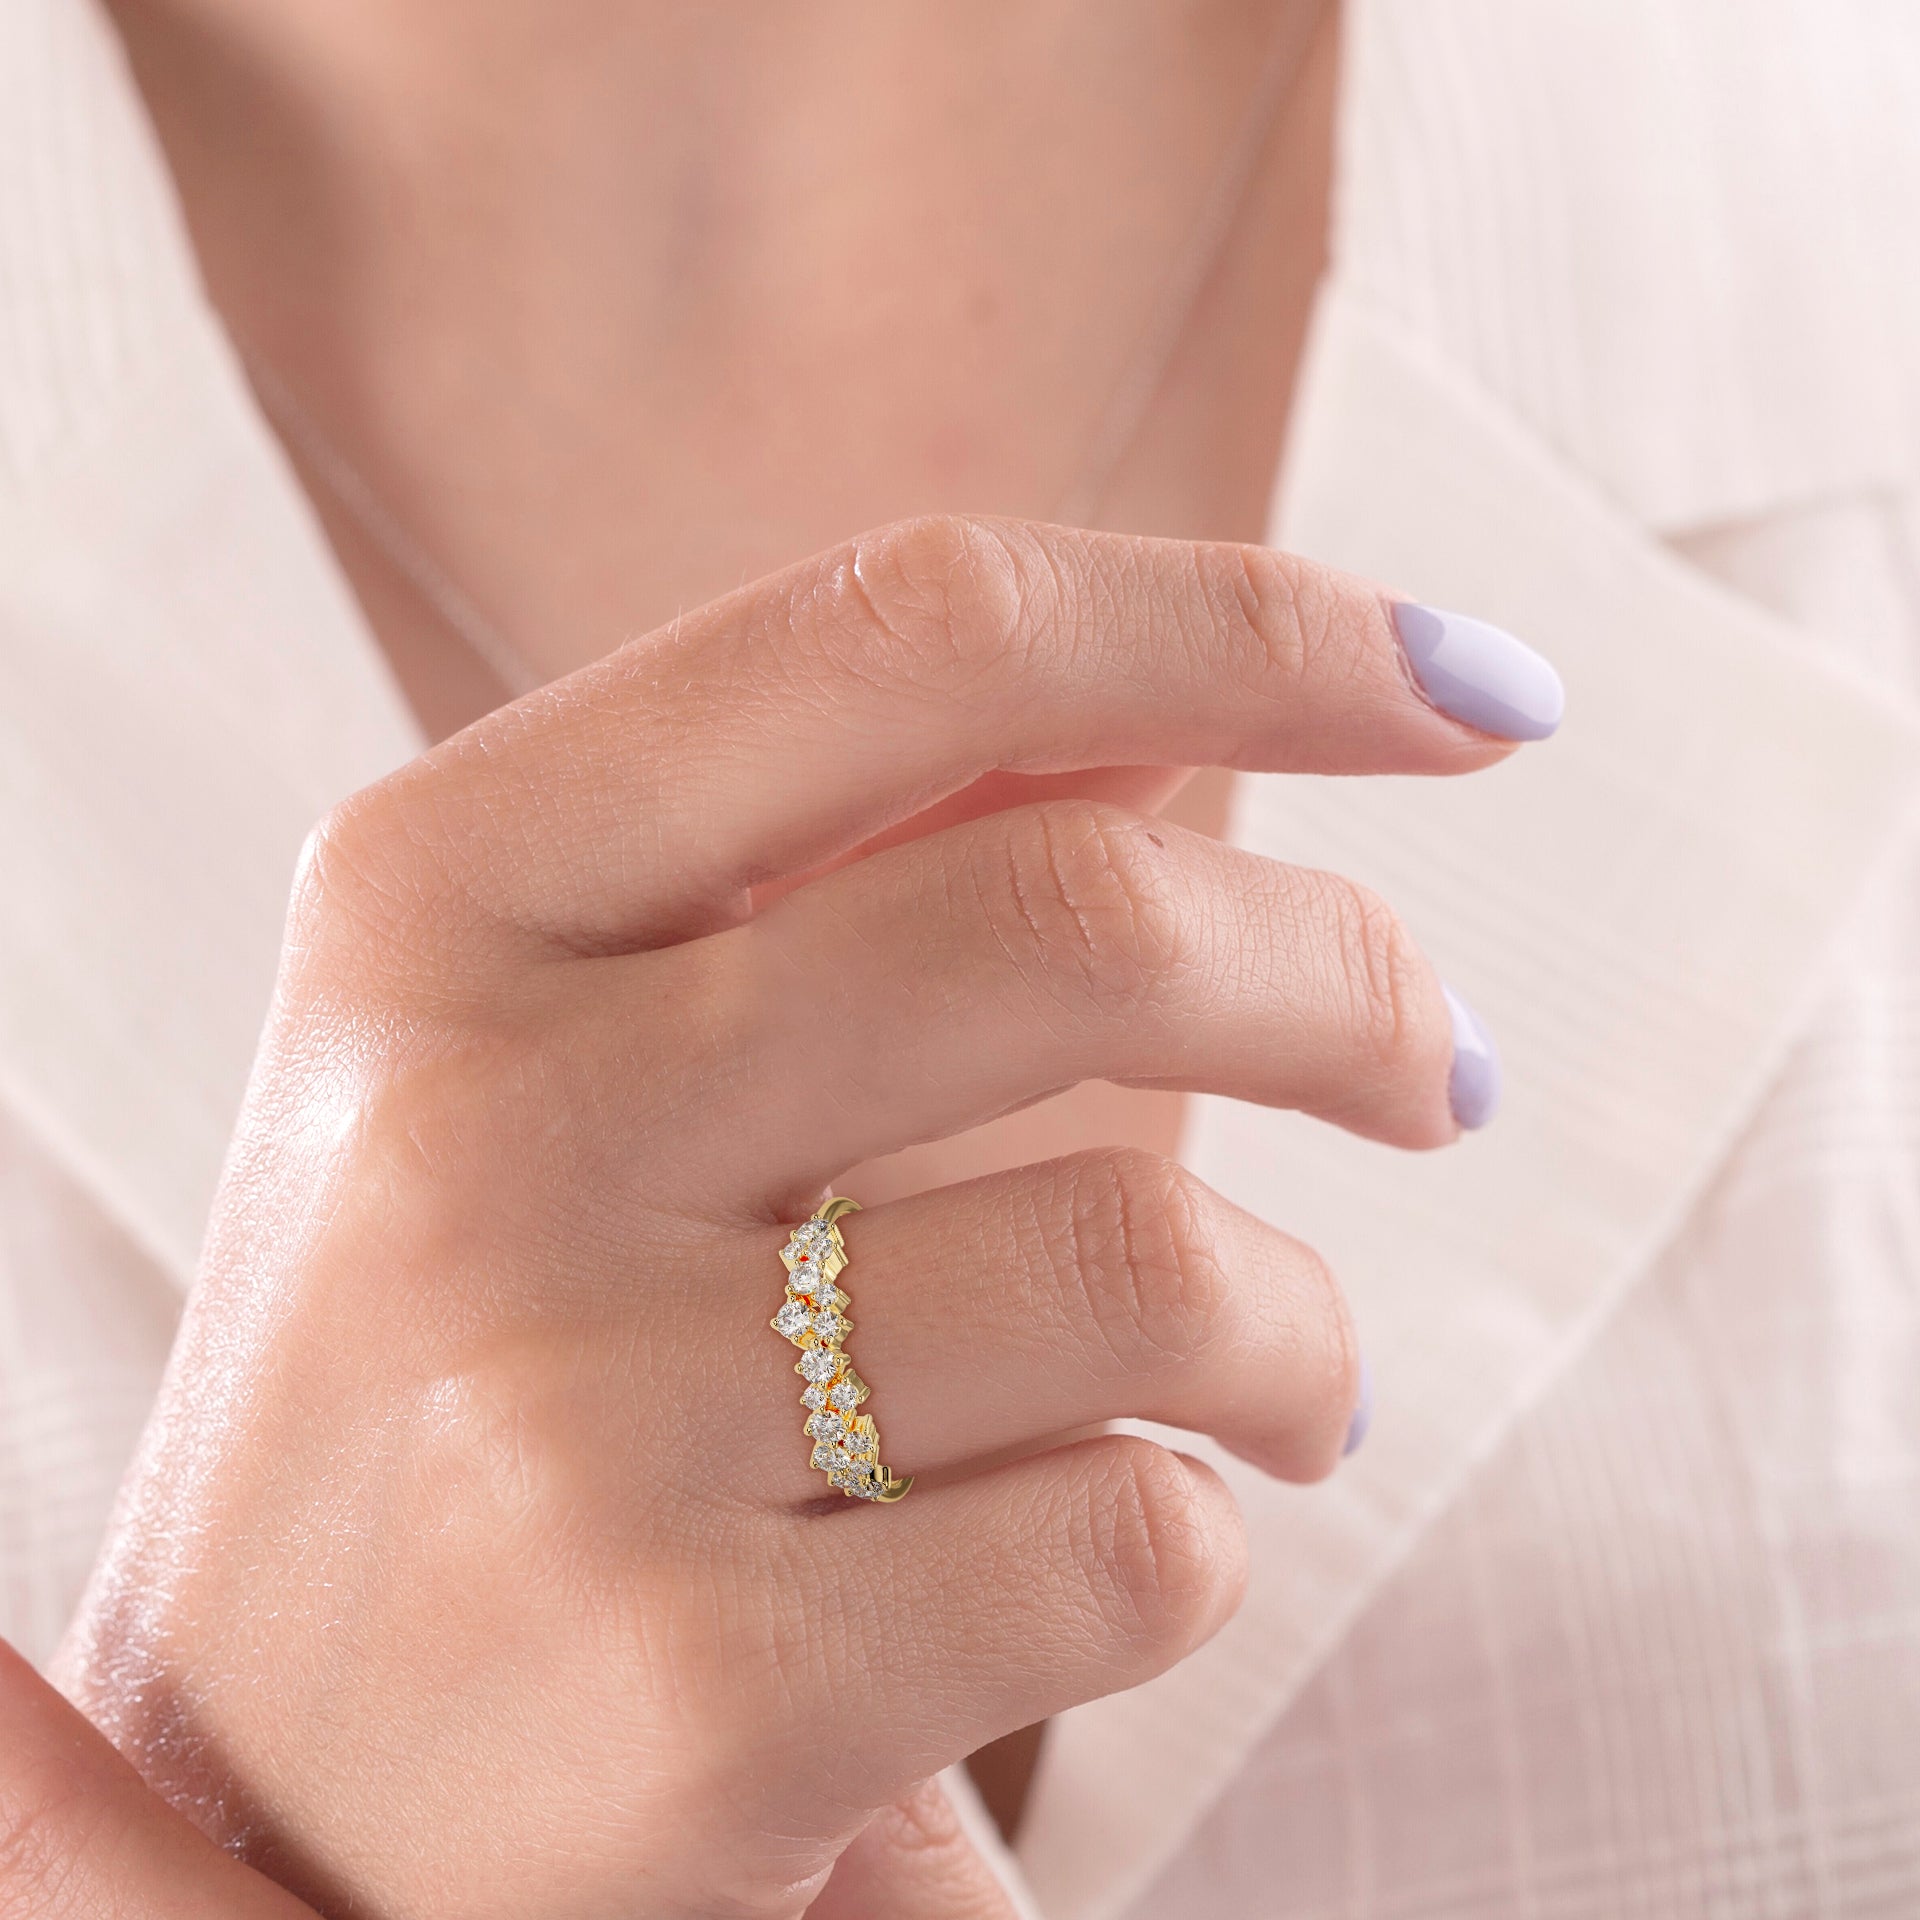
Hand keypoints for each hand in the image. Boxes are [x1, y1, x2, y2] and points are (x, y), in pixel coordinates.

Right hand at [59, 518, 1529, 1916]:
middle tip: (1440, 1072)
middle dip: (1351, 984)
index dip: (1240, 622)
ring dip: (1302, 1332)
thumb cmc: (487, 1368)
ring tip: (1288, 1392)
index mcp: (441, 894)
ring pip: (1155, 1261)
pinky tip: (1131, 1555)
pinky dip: (1203, 1535)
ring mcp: (553, 1416)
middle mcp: (463, 1119)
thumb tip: (1190, 706)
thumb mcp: (563, 1059)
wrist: (288, 1800)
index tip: (1467, 687)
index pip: (908, 635)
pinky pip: (1132, 1542)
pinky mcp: (684, 1700)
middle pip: (1083, 918)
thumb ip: (844, 864)